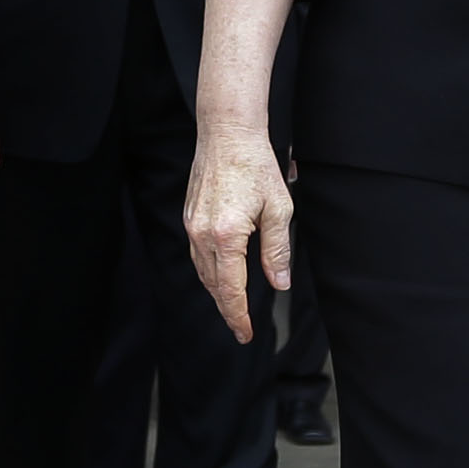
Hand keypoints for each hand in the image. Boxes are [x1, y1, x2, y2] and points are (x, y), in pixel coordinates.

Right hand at [184, 119, 291, 343]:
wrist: (227, 134)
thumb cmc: (255, 165)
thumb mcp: (279, 209)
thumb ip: (277, 250)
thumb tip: (278, 282)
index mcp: (226, 235)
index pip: (231, 288)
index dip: (239, 314)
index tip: (246, 332)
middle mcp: (203, 234)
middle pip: (213, 285)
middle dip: (228, 309)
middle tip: (241, 328)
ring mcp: (192, 226)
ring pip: (203, 272)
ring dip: (217, 293)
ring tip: (232, 308)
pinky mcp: (189, 217)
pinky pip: (197, 255)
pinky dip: (209, 273)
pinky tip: (220, 277)